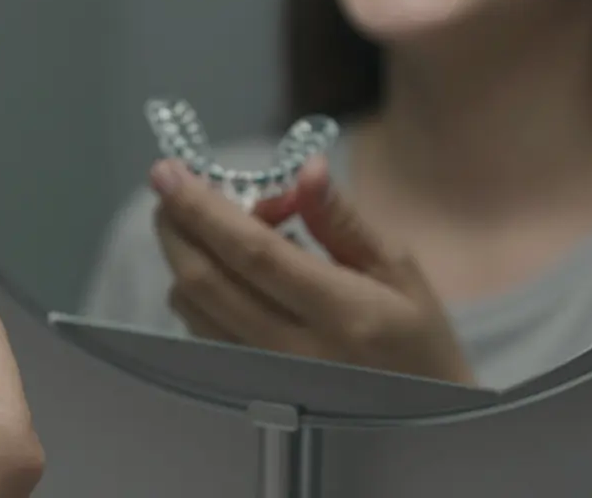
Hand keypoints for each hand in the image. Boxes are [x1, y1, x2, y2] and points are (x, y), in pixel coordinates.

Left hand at [151, 156, 473, 383]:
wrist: (422, 422)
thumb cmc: (416, 338)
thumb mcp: (397, 270)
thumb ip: (341, 219)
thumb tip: (304, 168)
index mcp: (343, 312)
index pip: (254, 253)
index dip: (204, 210)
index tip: (170, 172)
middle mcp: (295, 351)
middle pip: (206, 280)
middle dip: (175, 224)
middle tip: (169, 185)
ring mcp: (266, 377)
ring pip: (193, 308)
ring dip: (182, 254)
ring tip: (205, 221)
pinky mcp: (248, 391)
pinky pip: (200, 332)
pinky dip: (194, 289)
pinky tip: (219, 266)